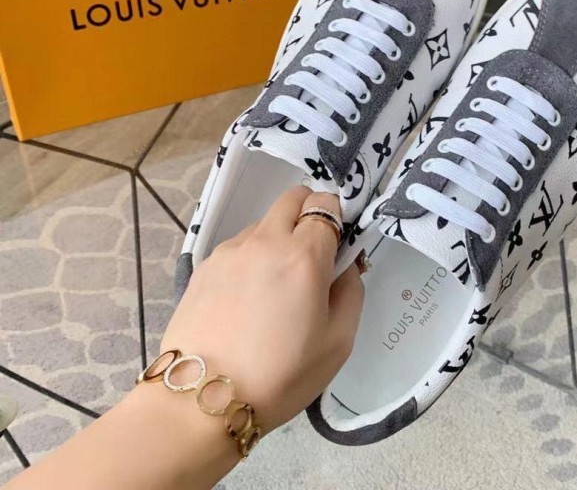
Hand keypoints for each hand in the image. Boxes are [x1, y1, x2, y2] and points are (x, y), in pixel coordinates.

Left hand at [159, 187, 363, 432]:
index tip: (337, 246)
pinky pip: (238, 247)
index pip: (325, 204)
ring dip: (277, 239)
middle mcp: (265, 241)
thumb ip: (351, 292)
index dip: (337, 218)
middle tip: (311, 256)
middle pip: (293, 198)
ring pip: (263, 223)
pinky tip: (245, 301)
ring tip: (274, 288)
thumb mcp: (339, 343)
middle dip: (308, 214)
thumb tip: (345, 266)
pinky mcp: (204, 266)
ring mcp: (230, 251)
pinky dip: (250, 259)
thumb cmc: (281, 375)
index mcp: (303, 256)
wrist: (202, 401)